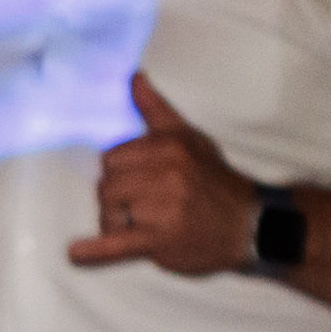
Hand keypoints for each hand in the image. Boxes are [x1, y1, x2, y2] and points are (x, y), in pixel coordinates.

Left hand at [69, 73, 257, 275]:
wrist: (254, 226)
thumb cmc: (214, 180)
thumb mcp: (189, 138)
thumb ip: (156, 110)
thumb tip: (135, 78)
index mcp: (168, 148)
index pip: (111, 158)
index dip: (120, 172)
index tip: (140, 181)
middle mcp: (165, 175)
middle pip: (106, 185)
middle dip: (117, 198)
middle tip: (145, 207)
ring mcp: (163, 209)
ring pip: (108, 212)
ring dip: (117, 222)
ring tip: (146, 225)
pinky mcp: (161, 240)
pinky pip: (118, 244)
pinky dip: (96, 251)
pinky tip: (77, 253)